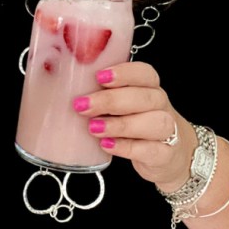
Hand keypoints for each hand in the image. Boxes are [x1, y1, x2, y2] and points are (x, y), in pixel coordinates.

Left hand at [74, 62, 195, 191]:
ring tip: (94, 128)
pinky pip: (151, 149)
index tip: (99, 77)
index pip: (144, 73)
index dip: (123, 73)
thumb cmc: (136, 122)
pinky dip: (127, 147)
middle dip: (112, 100)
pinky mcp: (165, 154)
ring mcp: (168, 130)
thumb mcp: (123, 105)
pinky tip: (107, 145)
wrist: (169, 155)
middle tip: (83, 106)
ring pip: (153, 122)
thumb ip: (101, 93)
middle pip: (145, 97)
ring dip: (121, 124)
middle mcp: (160, 105)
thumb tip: (59, 85)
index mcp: (150, 87)